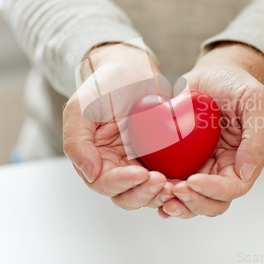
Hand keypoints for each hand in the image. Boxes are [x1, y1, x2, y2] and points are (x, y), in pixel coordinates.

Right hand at [63, 43, 174, 209]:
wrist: (133, 68)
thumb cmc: (105, 84)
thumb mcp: (82, 107)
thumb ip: (76, 141)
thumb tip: (90, 173)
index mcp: (95, 159)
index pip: (104, 183)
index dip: (123, 183)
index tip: (141, 173)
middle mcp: (116, 167)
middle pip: (128, 195)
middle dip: (144, 193)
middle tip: (162, 182)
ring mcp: (140, 164)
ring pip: (149, 192)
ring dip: (160, 193)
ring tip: (175, 185)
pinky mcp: (161, 158)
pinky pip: (169, 177)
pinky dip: (175, 183)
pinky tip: (186, 179)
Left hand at [159, 42, 263, 218]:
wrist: (211, 74)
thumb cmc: (235, 84)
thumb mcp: (255, 101)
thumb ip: (257, 136)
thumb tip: (246, 173)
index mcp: (242, 161)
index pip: (231, 188)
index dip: (213, 190)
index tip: (193, 180)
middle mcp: (220, 170)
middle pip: (210, 202)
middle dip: (192, 202)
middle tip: (173, 190)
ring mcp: (199, 167)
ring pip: (188, 199)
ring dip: (176, 203)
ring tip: (161, 194)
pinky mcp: (178, 161)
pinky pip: (169, 182)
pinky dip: (160, 192)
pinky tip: (149, 188)